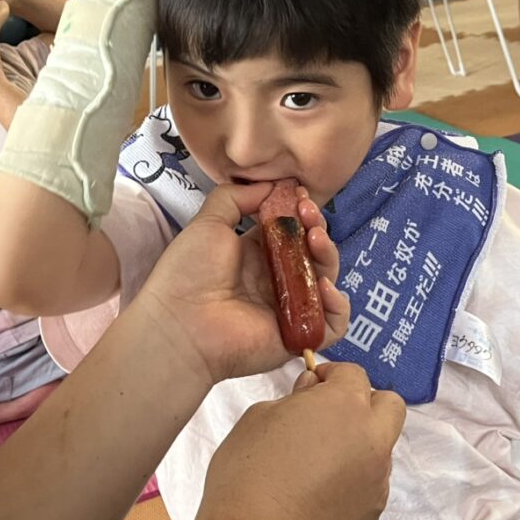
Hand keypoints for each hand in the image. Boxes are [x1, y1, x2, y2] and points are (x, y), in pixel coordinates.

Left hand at [135, 183, 349, 384]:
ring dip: (329, 254)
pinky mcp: (299, 333)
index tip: (301, 196)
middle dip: (317, 227)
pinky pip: (334, 324)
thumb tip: (270, 186)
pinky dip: (339, 306)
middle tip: (308, 215)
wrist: (180, 325)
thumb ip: (235, 198)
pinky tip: (323, 287)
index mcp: (256, 255)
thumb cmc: (188, 274)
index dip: (301, 212)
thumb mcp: (208, 224)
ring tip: (315, 239)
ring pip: (326, 279)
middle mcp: (277, 280)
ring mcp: (290, 307)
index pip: (292, 230)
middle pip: (313, 251)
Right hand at [188, 363, 405, 519]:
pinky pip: (371, 486)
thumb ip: (296, 396)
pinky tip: (321, 490)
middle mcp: (371, 439)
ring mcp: (376, 480)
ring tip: (321, 460)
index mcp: (345, 405)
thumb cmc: (248, 476)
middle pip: (390, 405)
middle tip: (333, 413)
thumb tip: (310, 390)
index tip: (315, 384)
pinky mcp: (371, 515)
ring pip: (381, 449)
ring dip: (359, 444)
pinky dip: (353, 481)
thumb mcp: (260, 416)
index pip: (355, 373)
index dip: (333, 375)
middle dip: (365, 403)